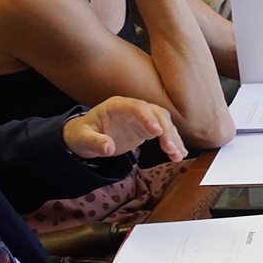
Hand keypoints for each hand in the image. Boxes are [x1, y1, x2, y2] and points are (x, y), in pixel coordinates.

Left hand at [64, 96, 181, 161]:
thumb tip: (108, 147)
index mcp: (117, 106)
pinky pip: (164, 133)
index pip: (137, 107)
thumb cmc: (83, 134)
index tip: (157, 132)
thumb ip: (95, 142)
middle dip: (166, 129)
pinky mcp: (146, 129)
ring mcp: (142, 118)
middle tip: (170, 148)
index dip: (148, 118)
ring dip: (173, 138)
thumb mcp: (83, 139)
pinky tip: (179, 155)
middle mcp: (134, 109)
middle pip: (156, 113)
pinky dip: (173, 143)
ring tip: (177, 156)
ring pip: (164, 122)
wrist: (87, 137)